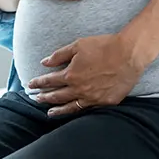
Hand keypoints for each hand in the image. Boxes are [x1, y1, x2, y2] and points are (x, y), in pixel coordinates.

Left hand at [28, 34, 148, 115]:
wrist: (128, 54)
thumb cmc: (103, 47)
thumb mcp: (78, 45)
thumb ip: (59, 55)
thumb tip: (44, 62)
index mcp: (71, 75)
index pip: (49, 81)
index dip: (38, 83)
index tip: (31, 84)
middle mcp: (79, 89)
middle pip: (57, 96)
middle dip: (45, 97)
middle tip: (36, 99)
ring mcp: (92, 98)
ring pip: (71, 107)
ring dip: (58, 110)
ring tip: (50, 113)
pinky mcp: (105, 102)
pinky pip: (88, 109)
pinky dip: (78, 111)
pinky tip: (74, 111)